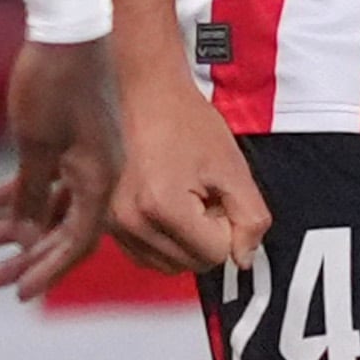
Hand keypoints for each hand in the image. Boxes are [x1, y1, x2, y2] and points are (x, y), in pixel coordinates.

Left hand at [0, 35, 121, 297]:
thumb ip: (34, 195)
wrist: (69, 29)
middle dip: (29, 256)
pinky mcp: (76, 141)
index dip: (47, 269)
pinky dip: (23, 192)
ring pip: (55, 206)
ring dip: (20, 224)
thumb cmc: (54, 84)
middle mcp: (104, 176)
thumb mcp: (35, 145)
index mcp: (103, 183)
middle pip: (67, 230)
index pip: (77, 243)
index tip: (20, 291)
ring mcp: (91, 158)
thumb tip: (30, 239)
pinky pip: (52, 179)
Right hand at [105, 65, 269, 275]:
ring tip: (182, 197)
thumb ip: (251, 220)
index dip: (227, 225)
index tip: (215, 193)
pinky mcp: (109, 222)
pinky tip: (166, 206)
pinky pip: (147, 256)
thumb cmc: (185, 121)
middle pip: (193, 264)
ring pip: (170, 265)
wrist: (147, 94)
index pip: (216, 254)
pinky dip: (165, 241)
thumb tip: (244, 259)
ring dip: (186, 241)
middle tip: (201, 193)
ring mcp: (115, 223)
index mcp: (161, 206)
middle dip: (207, 235)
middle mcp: (130, 221)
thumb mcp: (233, 169)